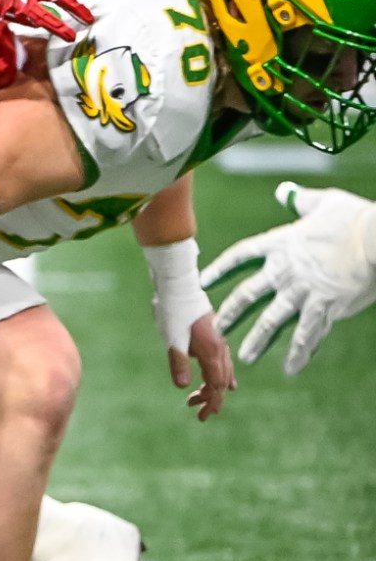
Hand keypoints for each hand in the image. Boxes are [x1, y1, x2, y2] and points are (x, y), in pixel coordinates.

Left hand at [168, 310, 234, 419]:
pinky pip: (222, 362)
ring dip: (214, 388)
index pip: (216, 384)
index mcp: (211, 351)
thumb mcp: (172, 339)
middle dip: (212, 399)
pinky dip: (221, 375)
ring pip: (223, 372)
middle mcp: (219, 348)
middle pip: (221, 381)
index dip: (210, 401)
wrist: (179, 287)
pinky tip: (223, 381)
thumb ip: (178, 362)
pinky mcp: (214, 337)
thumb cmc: (173, 312)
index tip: (202, 416)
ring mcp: (219, 342)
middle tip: (200, 415)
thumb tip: (182, 387)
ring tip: (202, 400)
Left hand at [205, 184, 375, 373]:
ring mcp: (303, 291)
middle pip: (247, 294)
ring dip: (257, 341)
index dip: (220, 269)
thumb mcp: (325, 201)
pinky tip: (290, 368)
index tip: (203, 282)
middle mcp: (285, 269)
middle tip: (214, 330)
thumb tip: (284, 192)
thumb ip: (300, 200)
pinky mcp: (326, 307)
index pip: (240, 256)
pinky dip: (299, 352)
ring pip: (272, 321)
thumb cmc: (357, 217)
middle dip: (229, 313)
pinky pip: (307, 334)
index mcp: (281, 242)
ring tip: (244, 357)